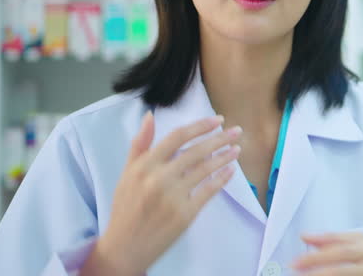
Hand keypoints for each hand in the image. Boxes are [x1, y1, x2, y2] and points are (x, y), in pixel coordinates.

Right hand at [80, 111, 242, 275]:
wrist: (125, 246)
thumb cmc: (126, 207)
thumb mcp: (127, 173)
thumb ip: (140, 144)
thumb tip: (150, 116)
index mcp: (144, 165)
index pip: (177, 136)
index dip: (200, 126)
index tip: (217, 120)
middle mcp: (159, 178)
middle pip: (196, 151)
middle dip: (220, 139)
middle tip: (236, 131)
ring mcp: (173, 197)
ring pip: (205, 169)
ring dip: (225, 157)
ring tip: (237, 149)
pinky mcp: (185, 214)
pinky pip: (208, 191)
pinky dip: (222, 178)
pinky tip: (231, 170)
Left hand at [292, 232, 362, 275]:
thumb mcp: (360, 246)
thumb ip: (334, 241)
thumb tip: (305, 237)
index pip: (340, 244)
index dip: (318, 249)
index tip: (296, 260)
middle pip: (345, 256)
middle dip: (319, 261)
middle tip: (296, 267)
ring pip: (351, 272)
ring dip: (328, 274)